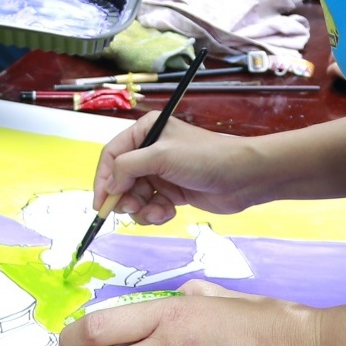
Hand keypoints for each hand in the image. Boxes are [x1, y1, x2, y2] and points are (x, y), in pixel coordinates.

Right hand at [94, 114, 273, 223]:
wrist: (244, 177)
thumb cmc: (205, 158)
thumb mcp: (161, 156)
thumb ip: (128, 167)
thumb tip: (109, 186)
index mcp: (145, 131)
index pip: (112, 155)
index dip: (103, 179)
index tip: (101, 203)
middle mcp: (150, 151)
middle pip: (121, 179)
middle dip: (125, 197)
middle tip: (133, 208)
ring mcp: (161, 172)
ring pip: (134, 196)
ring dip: (142, 208)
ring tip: (158, 211)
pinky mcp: (172, 192)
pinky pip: (150, 205)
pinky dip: (155, 213)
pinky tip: (168, 212)